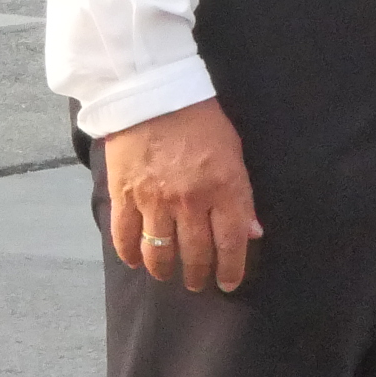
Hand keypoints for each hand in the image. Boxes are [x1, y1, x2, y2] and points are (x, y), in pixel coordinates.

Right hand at [103, 98, 261, 293]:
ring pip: (160, 251)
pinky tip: (136, 261)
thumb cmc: (200, 122)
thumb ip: (242, 197)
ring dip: (165, 269)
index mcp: (224, 191)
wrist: (151, 93)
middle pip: (196, 253)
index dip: (231, 270)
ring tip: (167, 275)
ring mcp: (154, 200)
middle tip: (197, 283)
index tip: (228, 283)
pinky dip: (130, 253)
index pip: (232, 245)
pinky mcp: (124, 194)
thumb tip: (251, 232)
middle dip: (198, 275)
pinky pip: (124, 235)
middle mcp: (190, 202)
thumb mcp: (235, 156)